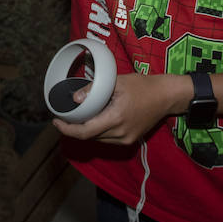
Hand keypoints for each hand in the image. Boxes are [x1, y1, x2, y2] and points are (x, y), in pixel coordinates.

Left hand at [52, 73, 185, 144]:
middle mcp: (121, 133)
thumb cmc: (143, 85)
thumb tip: (75, 98)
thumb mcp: (118, 82)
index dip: (67, 130)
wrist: (166, 96)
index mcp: (116, 118)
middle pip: (90, 137)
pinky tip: (96, 119)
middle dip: (75, 129)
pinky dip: (99, 131)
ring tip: (80, 117)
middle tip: (65, 117)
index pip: (85, 132)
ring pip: (98, 139)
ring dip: (87, 130)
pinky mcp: (130, 140)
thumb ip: (95, 90)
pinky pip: (108, 139)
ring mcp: (126, 139)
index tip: (56, 122)